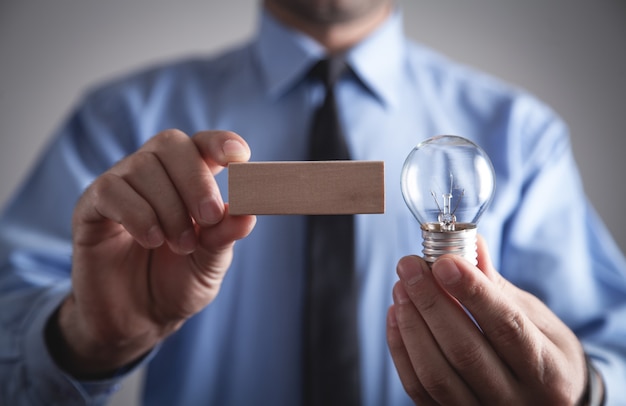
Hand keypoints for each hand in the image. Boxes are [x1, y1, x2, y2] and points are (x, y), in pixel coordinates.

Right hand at [48, 129, 255, 377]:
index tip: (239, 156)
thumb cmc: (178, 283)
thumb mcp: (210, 263)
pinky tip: (151, 240)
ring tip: (181, 245)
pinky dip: (137, 214)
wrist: (138, 320)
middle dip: (195, 179)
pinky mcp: (91, 207)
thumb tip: (248, 213)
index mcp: (188, 180)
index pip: (202, 144)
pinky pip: (111, 190)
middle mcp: (153, 175)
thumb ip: (225, 235)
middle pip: (171, 144)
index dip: (219, 142)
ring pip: (142, 167)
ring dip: (169, 207)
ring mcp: (121, 187)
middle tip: (209, 217)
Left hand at [386, 236, 586, 404]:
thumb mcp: (536, 319)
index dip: (473, 292)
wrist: (549, 400)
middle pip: (465, 352)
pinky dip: (401, 348)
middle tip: (410, 267)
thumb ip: (498, 287)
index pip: (507, 329)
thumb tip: (470, 243)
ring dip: (412, 324)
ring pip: (436, 374)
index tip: (444, 261)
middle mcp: (517, 401)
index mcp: (549, 371)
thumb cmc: (543, 352)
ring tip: (401, 288)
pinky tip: (397, 315)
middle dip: (431, 303)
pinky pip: (418, 387)